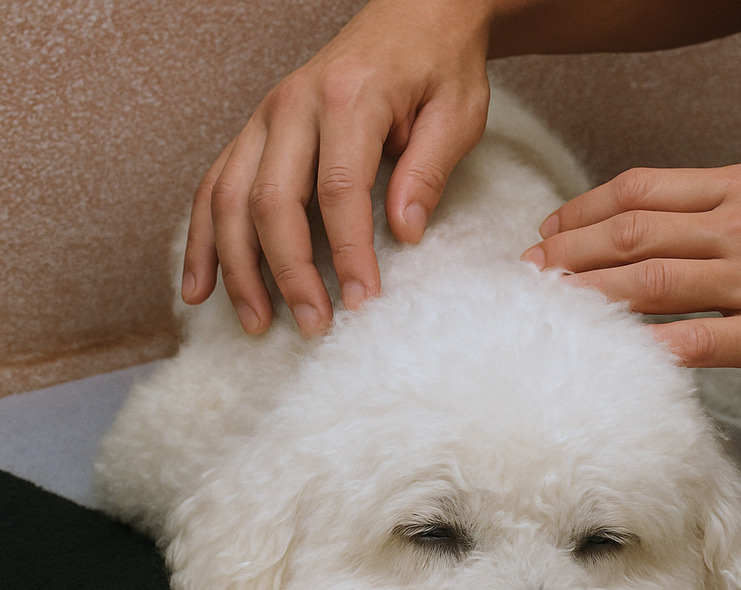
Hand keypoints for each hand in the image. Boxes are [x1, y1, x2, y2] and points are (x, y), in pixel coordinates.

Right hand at [182, 0, 491, 336]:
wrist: (415, 13)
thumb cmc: (439, 65)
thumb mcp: (456, 113)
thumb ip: (428, 169)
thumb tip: (404, 233)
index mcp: (349, 98)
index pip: (340, 190)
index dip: (348, 252)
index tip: (363, 300)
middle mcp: (294, 104)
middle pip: (273, 200)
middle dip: (288, 271)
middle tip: (313, 324)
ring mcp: (266, 116)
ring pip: (228, 197)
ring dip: (238, 266)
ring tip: (255, 322)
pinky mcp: (256, 129)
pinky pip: (214, 184)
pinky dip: (202, 238)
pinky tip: (200, 286)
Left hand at [522, 163, 740, 382]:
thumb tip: (686, 216)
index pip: (645, 190)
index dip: (586, 209)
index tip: (555, 227)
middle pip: (633, 234)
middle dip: (570, 252)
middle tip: (530, 270)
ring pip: (653, 284)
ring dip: (592, 297)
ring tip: (550, 308)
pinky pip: (700, 342)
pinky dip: (651, 348)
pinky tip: (614, 355)